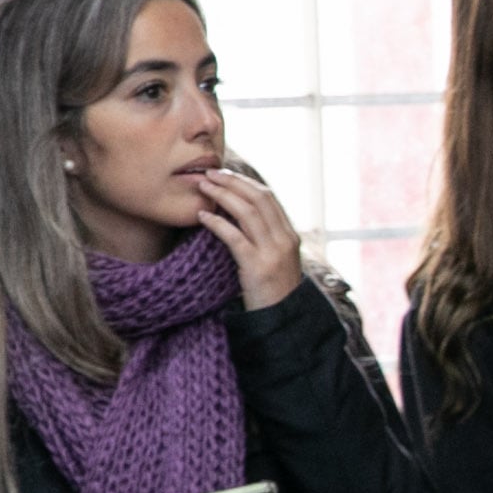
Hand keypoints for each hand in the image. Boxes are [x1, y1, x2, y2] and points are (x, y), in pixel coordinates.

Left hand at [194, 170, 303, 310]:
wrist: (282, 319)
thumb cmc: (274, 291)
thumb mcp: (276, 260)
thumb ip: (266, 238)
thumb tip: (241, 218)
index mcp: (289, 234)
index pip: (268, 197)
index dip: (245, 182)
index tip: (224, 174)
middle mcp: (284, 239)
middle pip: (259, 198)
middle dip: (232, 182)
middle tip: (209, 173)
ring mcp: (272, 252)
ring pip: (248, 212)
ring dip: (222, 195)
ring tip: (203, 188)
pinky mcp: (256, 266)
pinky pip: (235, 237)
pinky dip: (217, 223)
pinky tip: (203, 216)